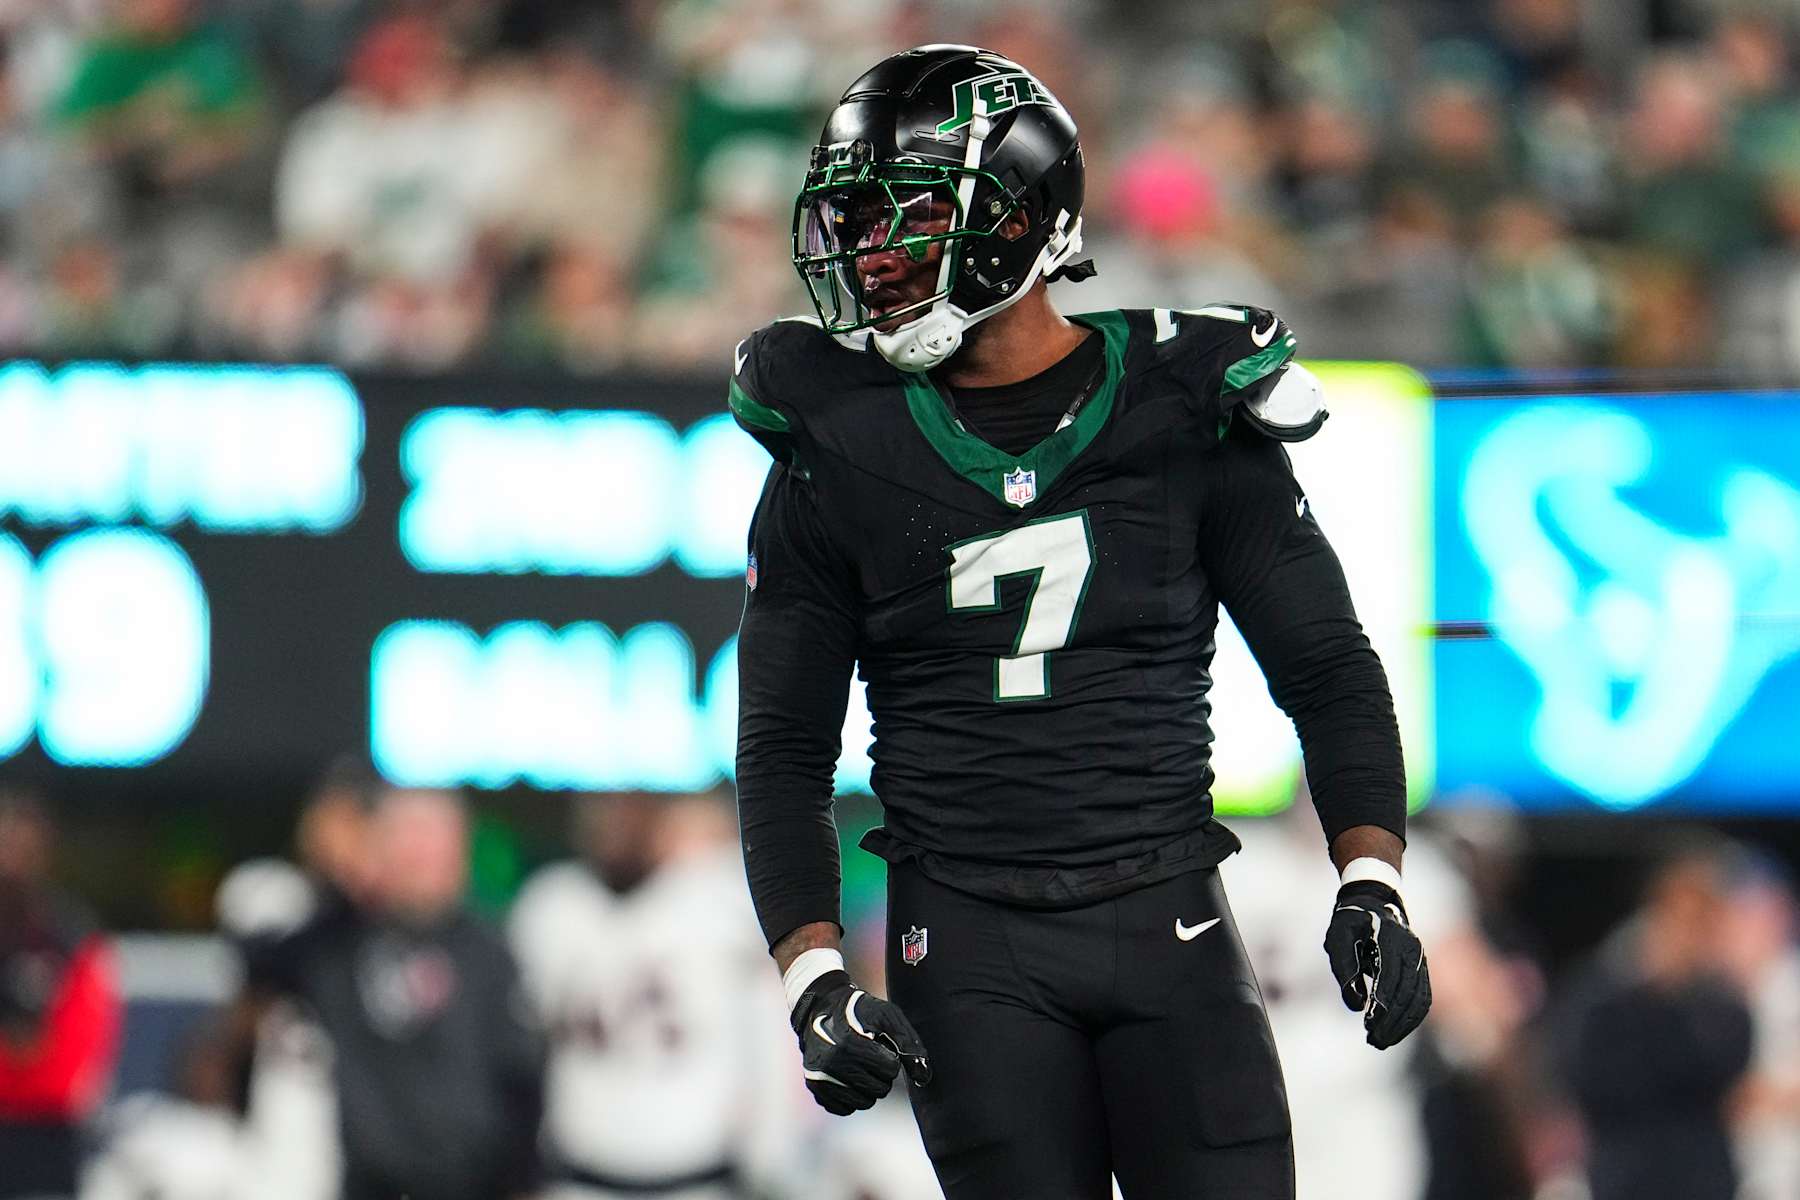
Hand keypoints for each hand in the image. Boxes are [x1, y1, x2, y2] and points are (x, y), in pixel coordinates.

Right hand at [791, 970, 930, 1113]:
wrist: (821, 1008)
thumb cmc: (859, 1012)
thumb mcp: (887, 1016)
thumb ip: (909, 1043)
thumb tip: (923, 1078)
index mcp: (848, 1043)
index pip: (890, 1070)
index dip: (892, 1059)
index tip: (883, 1047)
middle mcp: (829, 1063)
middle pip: (879, 1090)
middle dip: (882, 1075)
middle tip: (873, 1058)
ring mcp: (818, 1078)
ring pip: (863, 1103)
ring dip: (869, 1088)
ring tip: (862, 1067)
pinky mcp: (814, 1089)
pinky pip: (844, 1109)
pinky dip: (851, 1096)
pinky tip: (849, 1077)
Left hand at [1324, 880, 1431, 1048]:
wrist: (1374, 901)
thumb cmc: (1351, 921)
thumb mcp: (1338, 937)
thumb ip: (1345, 968)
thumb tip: (1357, 1005)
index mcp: (1390, 939)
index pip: (1390, 976)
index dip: (1381, 1002)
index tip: (1368, 1024)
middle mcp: (1412, 950)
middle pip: (1408, 993)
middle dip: (1392, 1021)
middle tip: (1373, 1041)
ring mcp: (1420, 961)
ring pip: (1419, 1001)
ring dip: (1402, 1025)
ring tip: (1381, 1041)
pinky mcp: (1421, 971)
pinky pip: (1423, 999)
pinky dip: (1411, 1019)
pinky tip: (1395, 1032)